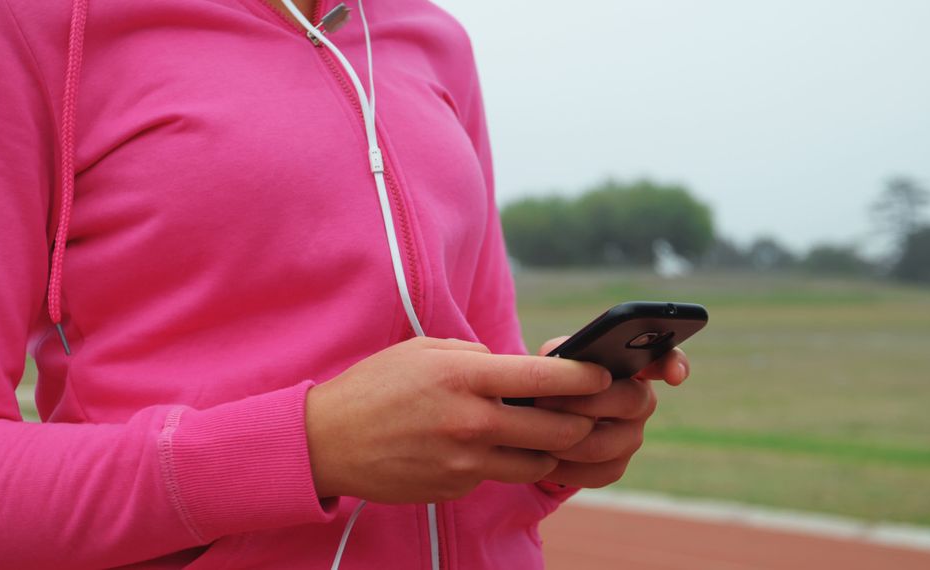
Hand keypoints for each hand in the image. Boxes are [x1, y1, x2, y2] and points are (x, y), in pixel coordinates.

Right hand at [305, 337, 611, 502]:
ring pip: (537, 463)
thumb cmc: (375, 386)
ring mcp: (464, 462)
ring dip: (547, 448)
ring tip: (538, 432)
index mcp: (463, 378)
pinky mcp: (455, 488)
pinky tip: (483, 447)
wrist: (327, 442)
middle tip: (583, 411)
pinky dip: (502, 462)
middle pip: (556, 430)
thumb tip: (516, 368)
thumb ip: (475, 356)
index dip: (583, 377)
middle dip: (579, 421)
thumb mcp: (424, 351)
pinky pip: (498, 476)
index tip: (603, 374)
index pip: (543, 379)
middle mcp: (470, 423)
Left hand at [533, 337, 689, 487]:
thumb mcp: (554, 358)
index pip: (666, 360)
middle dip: (583, 402)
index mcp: (632, 366)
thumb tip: (564, 367)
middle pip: (629, 401)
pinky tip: (543, 456)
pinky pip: (595, 473)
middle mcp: (641, 400)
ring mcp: (632, 437)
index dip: (675, 365)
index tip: (674, 376)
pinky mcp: (615, 467)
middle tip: (546, 400)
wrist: (540, 419)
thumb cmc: (553, 379)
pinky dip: (564, 466)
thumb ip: (563, 354)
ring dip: (565, 438)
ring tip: (537, 428)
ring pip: (605, 444)